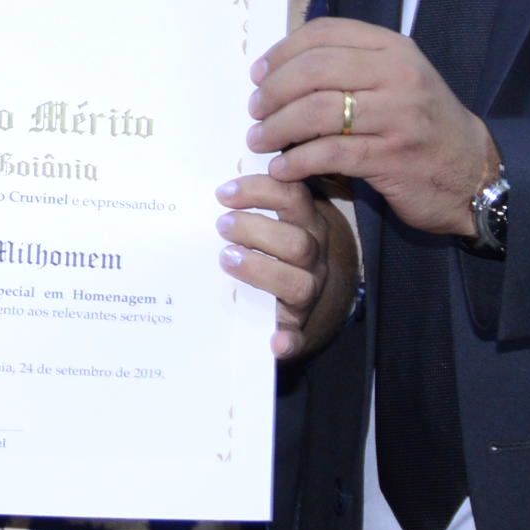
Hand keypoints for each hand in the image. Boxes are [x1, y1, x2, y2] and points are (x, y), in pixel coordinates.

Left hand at [217, 173, 356, 358]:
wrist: (301, 291)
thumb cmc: (273, 244)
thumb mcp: (272, 217)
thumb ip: (253, 201)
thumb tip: (215, 186)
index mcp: (306, 223)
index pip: (293, 198)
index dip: (259, 191)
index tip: (223, 194)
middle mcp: (313, 256)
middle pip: (297, 243)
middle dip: (256, 231)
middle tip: (221, 226)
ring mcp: (309, 290)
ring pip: (298, 283)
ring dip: (261, 271)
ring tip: (226, 259)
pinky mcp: (299, 325)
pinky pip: (300, 335)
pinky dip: (289, 339)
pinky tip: (275, 342)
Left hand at [250, 18, 497, 239]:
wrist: (474, 173)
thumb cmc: (424, 125)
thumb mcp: (398, 81)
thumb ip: (352, 67)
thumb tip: (283, 69)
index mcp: (395, 49)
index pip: (326, 33)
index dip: (283, 52)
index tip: (258, 73)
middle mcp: (398, 75)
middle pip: (314, 70)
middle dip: (273, 91)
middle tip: (254, 110)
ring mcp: (398, 116)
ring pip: (316, 112)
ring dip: (277, 127)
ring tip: (259, 140)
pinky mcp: (392, 157)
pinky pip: (329, 153)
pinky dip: (296, 162)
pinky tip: (282, 169)